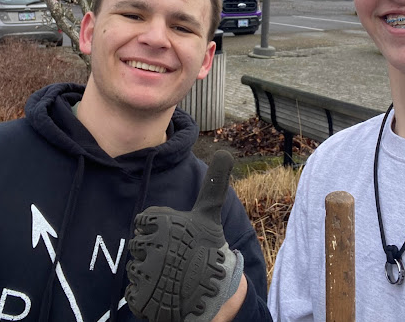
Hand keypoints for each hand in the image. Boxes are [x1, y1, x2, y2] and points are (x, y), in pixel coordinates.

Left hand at [126, 150, 243, 321]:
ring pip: (134, 268)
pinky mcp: (143, 298)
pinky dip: (145, 295)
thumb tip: (225, 152)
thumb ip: (213, 184)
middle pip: (137, 245)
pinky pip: (133, 293)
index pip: (142, 223)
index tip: (174, 238)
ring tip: (170, 276)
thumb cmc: (209, 247)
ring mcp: (147, 272)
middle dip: (153, 252)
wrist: (217, 292)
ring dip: (149, 274)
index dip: (156, 230)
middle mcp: (153, 244)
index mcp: (163, 221)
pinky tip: (163, 292)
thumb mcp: (210, 213)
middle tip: (174, 259)